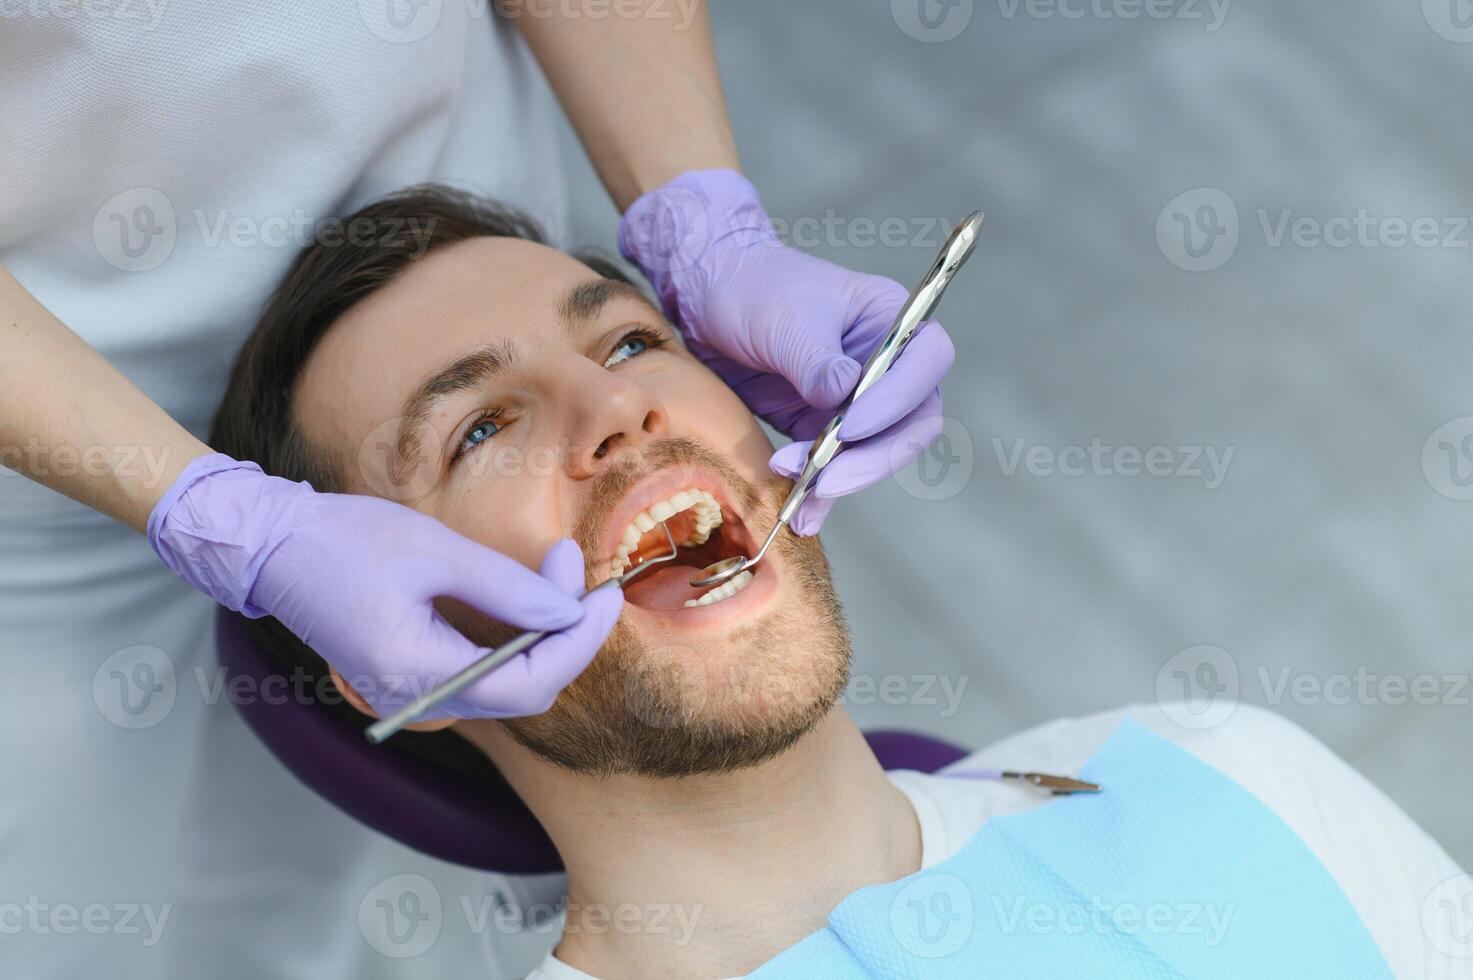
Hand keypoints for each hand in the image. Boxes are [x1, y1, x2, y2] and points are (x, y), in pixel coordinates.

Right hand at [148, 454, 621, 718]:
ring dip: (544, 639)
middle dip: (567, 636)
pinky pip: (480, 677)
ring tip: (563, 578)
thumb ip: (507, 587)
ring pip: (506, 688)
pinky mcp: (408, 678)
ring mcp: (409, 695)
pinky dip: (514, 644)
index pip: (528, 682)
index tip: (607, 595)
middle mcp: (414, 700)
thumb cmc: (343, 540)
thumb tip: (568, 609)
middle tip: (583, 576)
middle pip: (524, 693)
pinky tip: (530, 602)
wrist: (270, 546)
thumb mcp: (435, 551)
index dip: (578, 641)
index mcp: (417, 672)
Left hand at [619, 169, 953, 533]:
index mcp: (891, 319)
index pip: (927, 362)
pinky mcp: (822, 427)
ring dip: (841, 480)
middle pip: (911, 422)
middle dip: (873, 457)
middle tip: (827, 478)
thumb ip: (816, 359)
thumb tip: (843, 397)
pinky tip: (802, 517)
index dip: (899, 399)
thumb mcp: (786, 316)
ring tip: (799, 496)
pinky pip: (835, 468)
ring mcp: (856, 400)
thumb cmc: (755, 286)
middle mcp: (885, 364)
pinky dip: (821, 495)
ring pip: (875, 453)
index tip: (850, 423)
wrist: (708, 297)